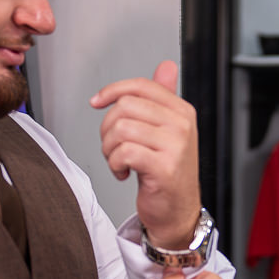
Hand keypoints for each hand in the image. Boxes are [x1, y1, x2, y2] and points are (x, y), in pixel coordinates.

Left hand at [91, 61, 201, 248]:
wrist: (177, 211)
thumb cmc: (168, 172)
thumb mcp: (168, 130)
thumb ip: (164, 98)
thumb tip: (166, 67)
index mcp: (182, 111)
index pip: (141, 86)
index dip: (112, 91)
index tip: (97, 102)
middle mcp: (182, 125)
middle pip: (126, 107)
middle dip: (108, 128)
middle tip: (114, 146)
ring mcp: (175, 146)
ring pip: (121, 129)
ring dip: (109, 148)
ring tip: (118, 160)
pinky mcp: (164, 167)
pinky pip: (124, 152)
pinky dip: (115, 164)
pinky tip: (123, 172)